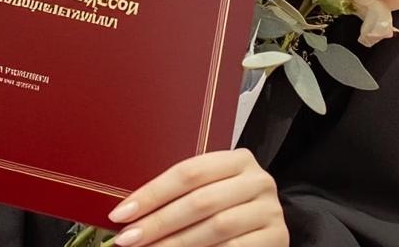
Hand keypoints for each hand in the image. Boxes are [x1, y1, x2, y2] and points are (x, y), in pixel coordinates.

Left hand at [105, 150, 286, 246]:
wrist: (267, 232)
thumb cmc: (230, 209)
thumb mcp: (210, 192)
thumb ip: (179, 196)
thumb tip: (130, 212)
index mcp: (237, 159)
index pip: (188, 172)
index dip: (151, 194)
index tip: (121, 214)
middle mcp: (257, 180)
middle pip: (199, 201)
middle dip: (158, 223)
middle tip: (128, 239)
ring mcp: (270, 210)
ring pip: (215, 227)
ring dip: (176, 244)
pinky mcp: (277, 238)